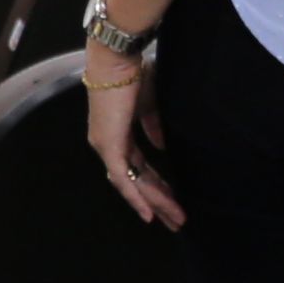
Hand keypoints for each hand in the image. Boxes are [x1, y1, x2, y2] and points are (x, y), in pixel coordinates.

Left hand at [83, 45, 180, 227]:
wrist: (118, 62)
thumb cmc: (134, 75)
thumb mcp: (149, 106)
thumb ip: (152, 127)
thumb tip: (161, 147)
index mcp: (118, 135)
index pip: (139, 168)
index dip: (157, 185)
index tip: (174, 200)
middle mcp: (108, 145)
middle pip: (136, 181)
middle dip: (159, 201)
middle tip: (177, 220)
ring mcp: (106, 147)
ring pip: (132, 184)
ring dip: (154, 202)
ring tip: (175, 220)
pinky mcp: (108, 146)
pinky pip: (123, 179)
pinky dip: (136, 197)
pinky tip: (149, 214)